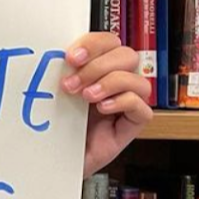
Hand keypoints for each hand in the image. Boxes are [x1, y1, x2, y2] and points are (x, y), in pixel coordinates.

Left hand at [60, 33, 152, 177]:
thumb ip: (65, 72)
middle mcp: (117, 81)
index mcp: (99, 66)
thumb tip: (59, 55)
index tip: (71, 57)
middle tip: (72, 83)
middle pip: (127, 55)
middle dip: (97, 66)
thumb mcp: (58, 92)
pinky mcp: (133, 124)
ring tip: (86, 97)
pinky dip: (123, 102)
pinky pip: (142, 107)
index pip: (108, 42)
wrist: (56, 157)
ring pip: (137, 79)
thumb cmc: (58, 124)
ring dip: (110, 83)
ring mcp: (127, 102)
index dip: (93, 44)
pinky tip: (103, 108)